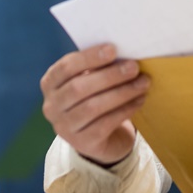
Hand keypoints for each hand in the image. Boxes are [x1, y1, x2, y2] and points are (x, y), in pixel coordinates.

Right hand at [40, 44, 150, 165]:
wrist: (101, 138)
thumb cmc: (95, 97)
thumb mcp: (90, 80)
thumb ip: (98, 67)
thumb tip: (123, 54)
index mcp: (50, 83)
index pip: (66, 67)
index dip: (89, 57)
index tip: (113, 49)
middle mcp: (51, 107)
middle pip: (78, 88)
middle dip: (109, 76)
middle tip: (133, 67)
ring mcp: (64, 127)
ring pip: (92, 107)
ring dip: (121, 93)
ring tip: (143, 83)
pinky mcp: (82, 143)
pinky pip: (105, 124)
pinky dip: (125, 110)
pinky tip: (139, 100)